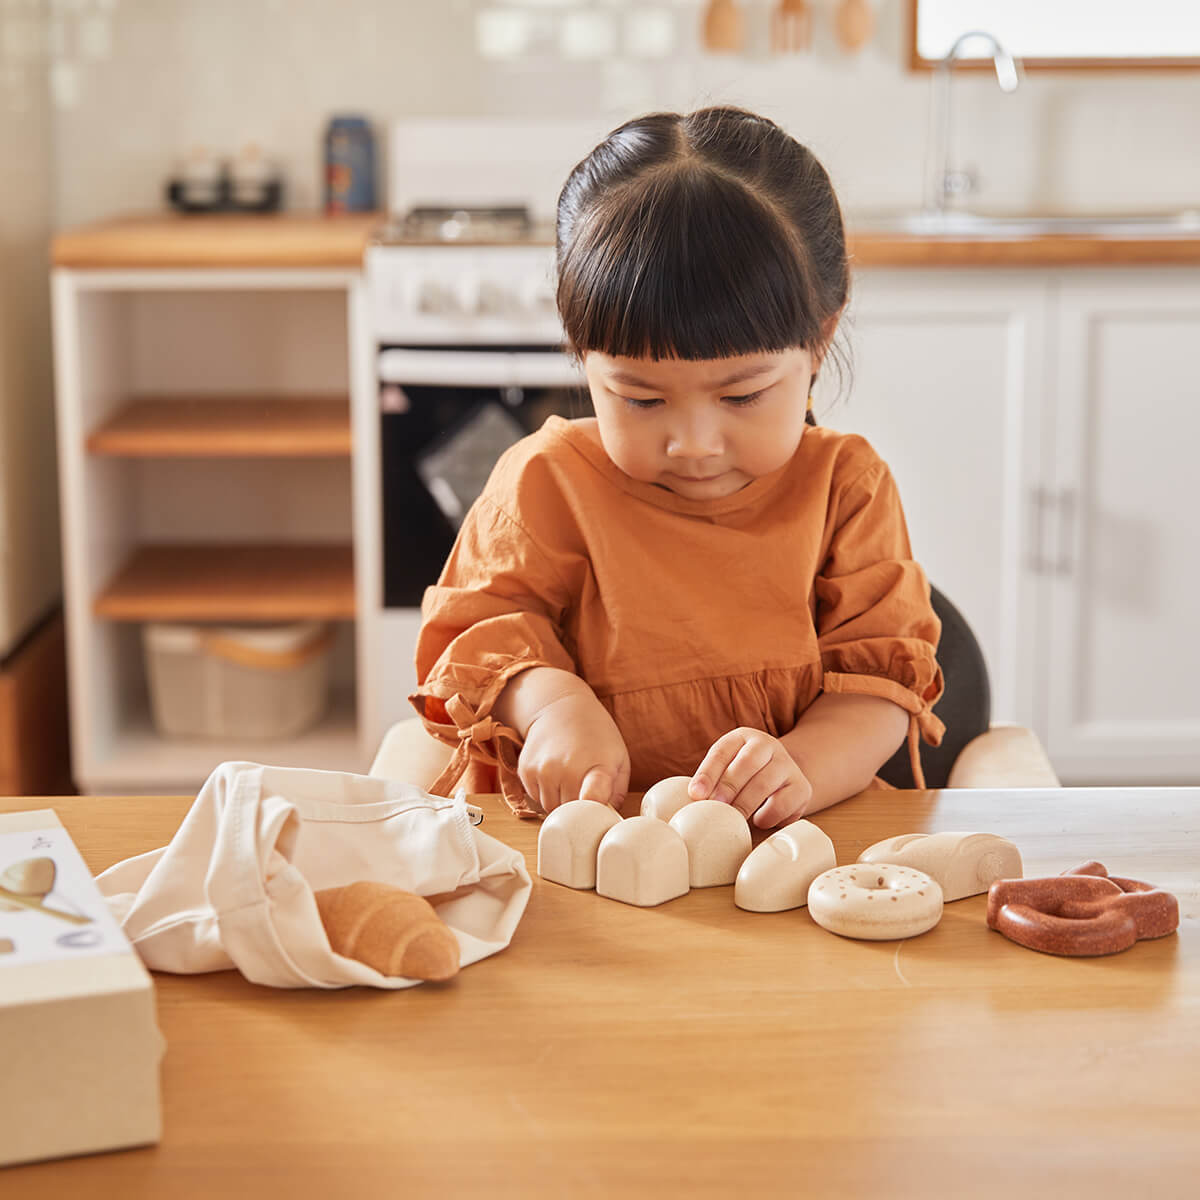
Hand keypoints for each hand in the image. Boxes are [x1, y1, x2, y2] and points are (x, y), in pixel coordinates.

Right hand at [517, 692, 630, 814]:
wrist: (561, 708)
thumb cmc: (595, 735)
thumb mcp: (619, 758)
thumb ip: (617, 792)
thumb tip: (607, 818)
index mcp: (597, 767)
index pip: (593, 798)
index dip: (596, 810)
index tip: (599, 811)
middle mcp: (567, 769)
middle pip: (571, 813)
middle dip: (578, 808)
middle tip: (584, 788)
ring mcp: (543, 771)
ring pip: (551, 808)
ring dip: (560, 801)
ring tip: (569, 778)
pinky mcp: (525, 771)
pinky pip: (536, 798)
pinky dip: (545, 792)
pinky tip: (554, 773)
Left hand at [688, 727, 812, 828]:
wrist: (782, 779)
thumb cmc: (743, 778)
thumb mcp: (726, 770)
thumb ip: (711, 782)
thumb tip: (694, 800)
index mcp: (742, 738)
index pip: (722, 751)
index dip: (707, 773)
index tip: (695, 794)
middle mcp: (767, 745)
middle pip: (747, 763)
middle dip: (728, 787)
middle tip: (714, 807)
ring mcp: (787, 765)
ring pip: (765, 782)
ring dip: (745, 803)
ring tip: (733, 818)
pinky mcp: (802, 787)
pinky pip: (785, 802)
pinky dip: (769, 814)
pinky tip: (758, 821)